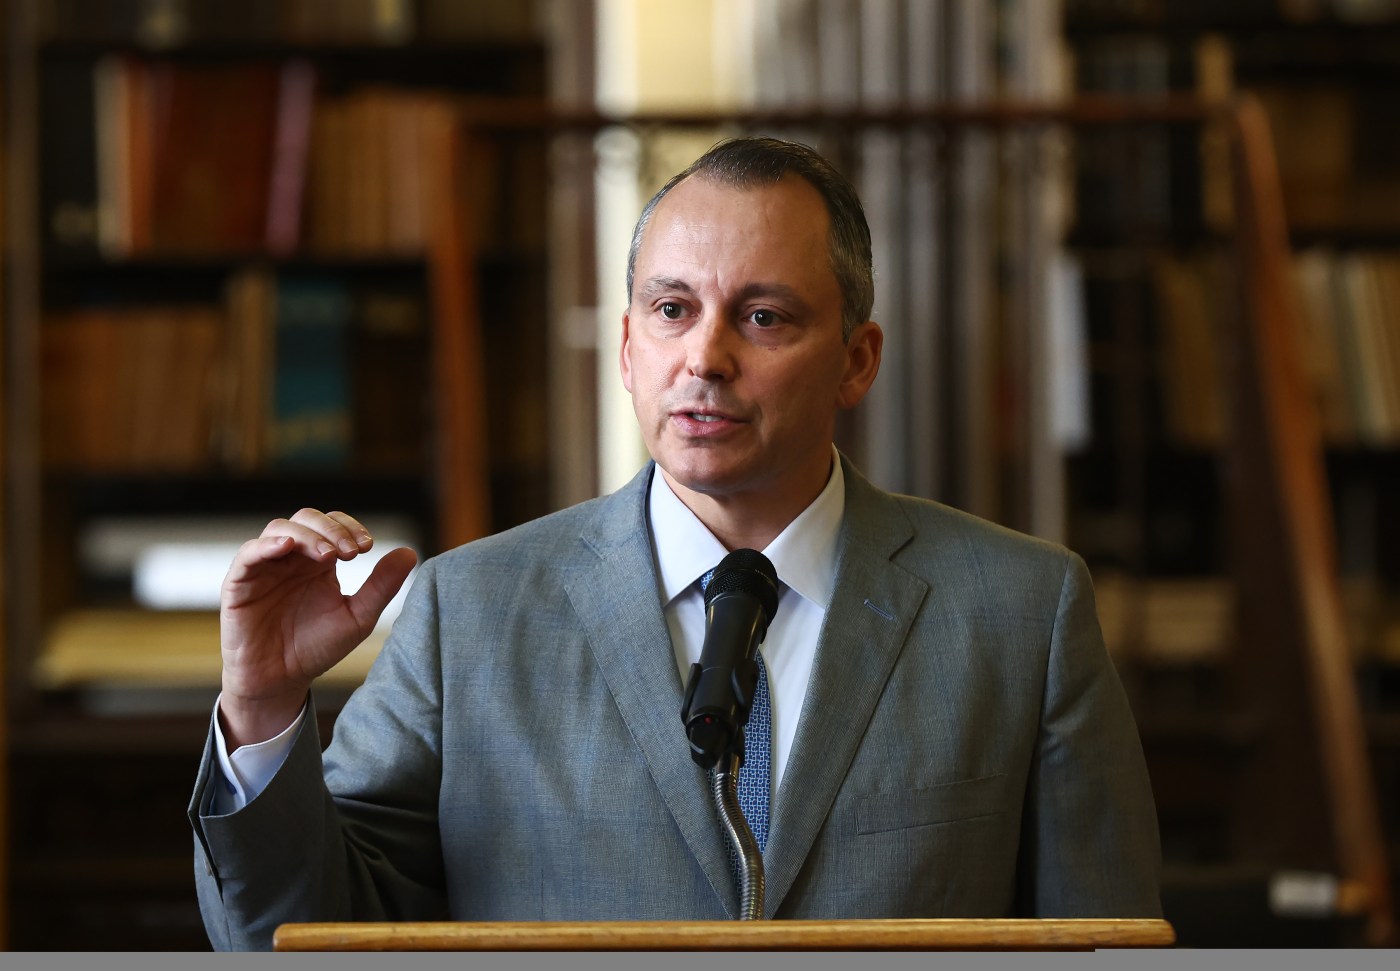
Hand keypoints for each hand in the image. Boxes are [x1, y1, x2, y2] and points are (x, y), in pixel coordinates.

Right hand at [218, 508, 417, 747]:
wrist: (280, 681)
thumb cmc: (316, 648)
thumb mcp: (357, 617)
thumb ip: (381, 586)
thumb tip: (410, 552)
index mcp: (318, 561)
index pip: (333, 524)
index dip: (349, 526)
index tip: (368, 547)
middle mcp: (291, 558)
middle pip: (307, 518)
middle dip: (332, 529)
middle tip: (352, 552)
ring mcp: (264, 567)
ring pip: (279, 529)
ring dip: (306, 535)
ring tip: (328, 554)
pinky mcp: (239, 583)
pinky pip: (249, 554)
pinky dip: (267, 545)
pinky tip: (287, 547)